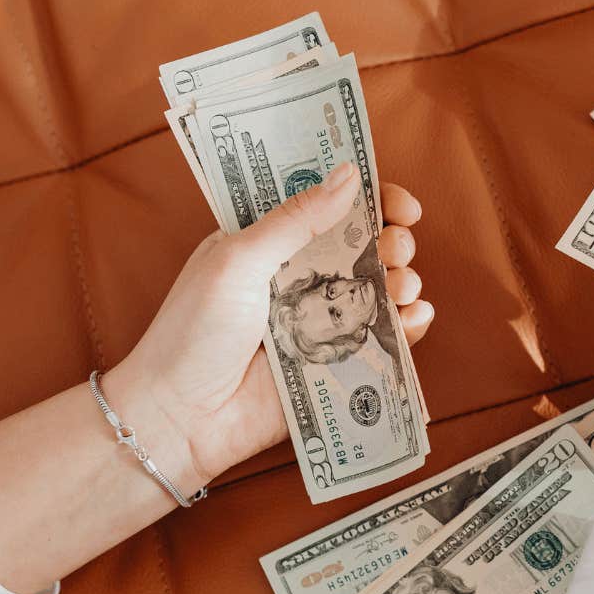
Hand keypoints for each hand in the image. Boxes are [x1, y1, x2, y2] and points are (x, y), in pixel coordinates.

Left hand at [101, 165, 430, 491]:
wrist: (180, 417)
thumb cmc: (193, 331)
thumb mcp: (238, 261)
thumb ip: (295, 220)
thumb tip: (350, 175)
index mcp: (272, 241)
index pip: (330, 205)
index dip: (371, 198)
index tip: (400, 205)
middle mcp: (302, 276)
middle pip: (366, 245)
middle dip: (393, 240)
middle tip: (395, 248)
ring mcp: (322, 321)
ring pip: (381, 290)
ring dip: (405, 280)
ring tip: (400, 287)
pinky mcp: (336, 363)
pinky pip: (384, 341)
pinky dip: (409, 327)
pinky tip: (413, 318)